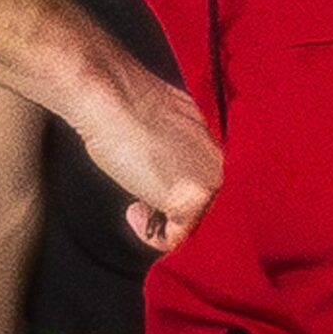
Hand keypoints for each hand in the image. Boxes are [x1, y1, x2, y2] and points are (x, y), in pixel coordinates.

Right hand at [74, 77, 222, 253]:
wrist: (112, 96)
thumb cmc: (127, 105)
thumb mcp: (165, 127)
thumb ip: (177, 149)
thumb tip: (168, 165)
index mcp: (215, 140)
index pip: (207, 181)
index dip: (179, 191)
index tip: (156, 193)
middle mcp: (219, 160)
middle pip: (205, 203)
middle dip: (174, 209)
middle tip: (146, 204)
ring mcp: (208, 181)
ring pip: (193, 221)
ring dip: (163, 221)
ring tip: (139, 208)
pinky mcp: (189, 201)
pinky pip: (176, 237)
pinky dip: (152, 235)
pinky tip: (135, 214)